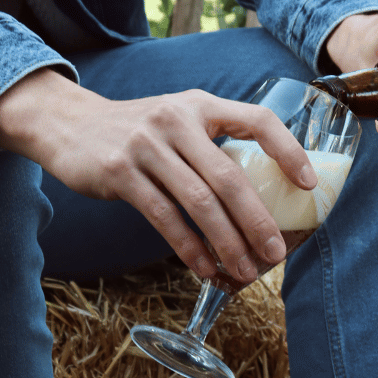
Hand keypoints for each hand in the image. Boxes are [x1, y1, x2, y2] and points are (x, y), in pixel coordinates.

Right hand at [0, 69, 317, 283]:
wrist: (68, 126)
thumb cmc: (136, 134)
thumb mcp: (176, 122)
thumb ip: (211, 147)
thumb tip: (258, 199)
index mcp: (201, 105)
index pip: (258, 120)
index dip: (288, 151)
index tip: (309, 185)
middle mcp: (177, 119)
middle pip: (229, 176)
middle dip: (257, 220)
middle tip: (276, 253)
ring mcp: (147, 145)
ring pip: (199, 202)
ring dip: (226, 243)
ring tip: (245, 271)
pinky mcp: (121, 173)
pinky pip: (165, 218)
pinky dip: (189, 248)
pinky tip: (206, 268)